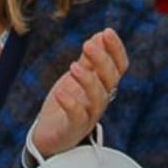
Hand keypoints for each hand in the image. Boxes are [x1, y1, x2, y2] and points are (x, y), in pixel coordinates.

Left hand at [30, 29, 127, 159]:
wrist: (48, 136)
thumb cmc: (66, 104)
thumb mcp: (77, 77)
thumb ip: (89, 60)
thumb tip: (100, 36)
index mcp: (103, 86)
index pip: (119, 68)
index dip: (116, 50)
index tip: (107, 31)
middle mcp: (100, 101)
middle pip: (111, 81)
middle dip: (102, 61)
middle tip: (87, 44)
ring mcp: (88, 117)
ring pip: (98, 99)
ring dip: (88, 81)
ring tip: (74, 66)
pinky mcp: (73, 129)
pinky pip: (77, 118)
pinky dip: (71, 105)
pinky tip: (61, 92)